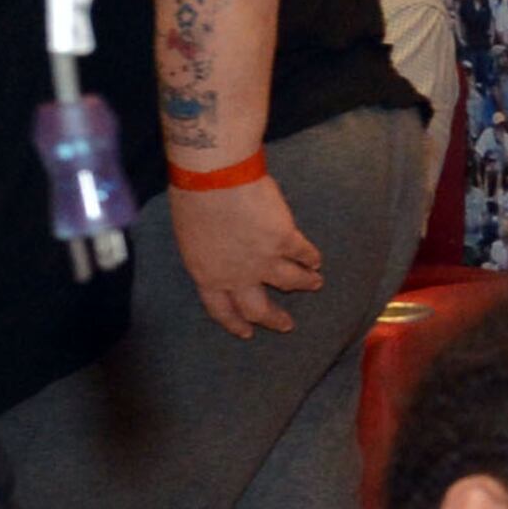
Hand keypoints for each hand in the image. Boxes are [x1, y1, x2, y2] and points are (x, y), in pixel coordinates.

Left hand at [169, 173, 326, 338]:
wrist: (214, 177)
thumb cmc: (193, 198)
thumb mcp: (191, 237)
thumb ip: (210, 254)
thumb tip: (226, 255)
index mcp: (208, 275)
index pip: (222, 309)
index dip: (235, 322)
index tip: (246, 332)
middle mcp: (238, 275)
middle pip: (259, 309)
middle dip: (274, 320)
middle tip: (286, 325)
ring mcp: (264, 260)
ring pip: (291, 283)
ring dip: (305, 284)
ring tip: (315, 283)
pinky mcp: (285, 241)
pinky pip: (304, 255)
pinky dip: (312, 258)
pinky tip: (316, 259)